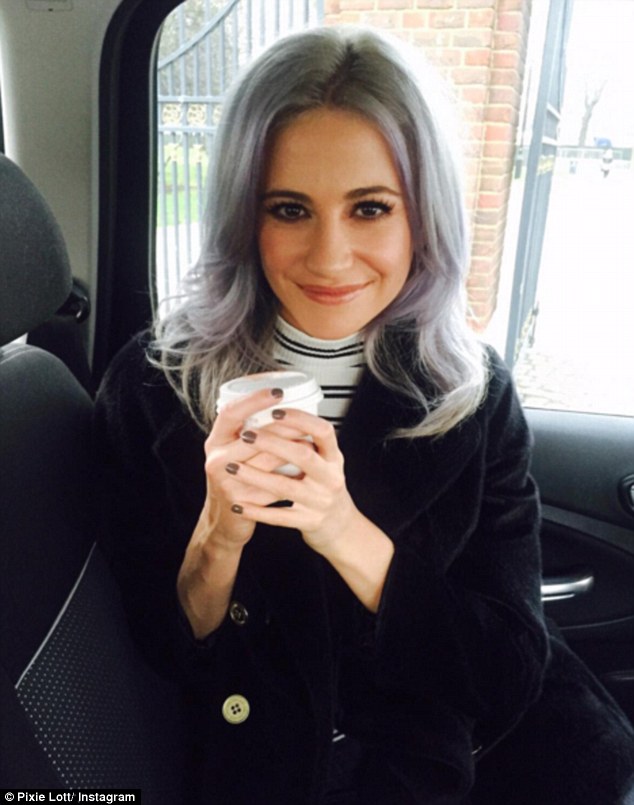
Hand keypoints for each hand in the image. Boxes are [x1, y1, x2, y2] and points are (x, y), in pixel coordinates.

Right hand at [199, 385, 293, 548]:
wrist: (225, 520)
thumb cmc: (234, 479)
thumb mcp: (231, 451)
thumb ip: (247, 431)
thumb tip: (281, 405)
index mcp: (215, 441)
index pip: (232, 413)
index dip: (255, 400)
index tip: (278, 392)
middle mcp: (216, 460)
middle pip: (255, 437)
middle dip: (284, 429)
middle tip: (305, 424)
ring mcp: (226, 482)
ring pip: (267, 461)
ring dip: (293, 452)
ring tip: (310, 445)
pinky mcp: (241, 502)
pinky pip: (272, 487)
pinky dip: (290, 478)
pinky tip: (303, 472)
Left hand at [223, 407, 360, 554]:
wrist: (339, 526)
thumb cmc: (324, 487)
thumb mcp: (325, 462)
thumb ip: (307, 442)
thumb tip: (273, 412)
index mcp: (333, 458)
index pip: (323, 431)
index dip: (300, 419)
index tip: (275, 410)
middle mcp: (330, 478)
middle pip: (303, 456)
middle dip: (272, 443)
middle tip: (246, 435)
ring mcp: (320, 501)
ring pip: (285, 487)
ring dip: (255, 476)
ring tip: (232, 467)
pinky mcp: (309, 522)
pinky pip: (279, 516)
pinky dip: (257, 510)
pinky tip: (238, 504)